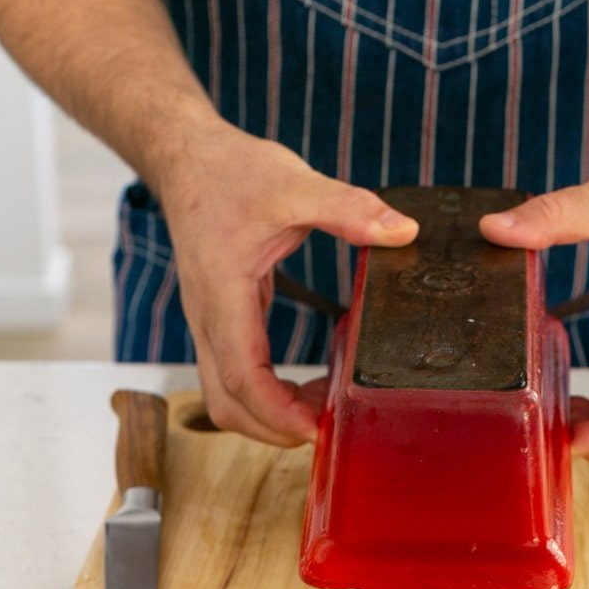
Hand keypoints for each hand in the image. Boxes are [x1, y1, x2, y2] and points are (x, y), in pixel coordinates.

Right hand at [156, 122, 418, 445]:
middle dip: (275, 429)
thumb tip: (402, 231)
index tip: (320, 428)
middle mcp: (208, 320)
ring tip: (323, 410)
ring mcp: (210, 325)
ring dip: (269, 416)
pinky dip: (268, 395)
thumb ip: (348, 208)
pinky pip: (236, 377)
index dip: (279, 413)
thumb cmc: (230, 172)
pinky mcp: (220, 323)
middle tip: (330, 428)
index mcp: (223, 294)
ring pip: (226, 398)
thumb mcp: (294, 184)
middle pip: (228, 405)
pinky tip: (309, 384)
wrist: (186, 159)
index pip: (242, 377)